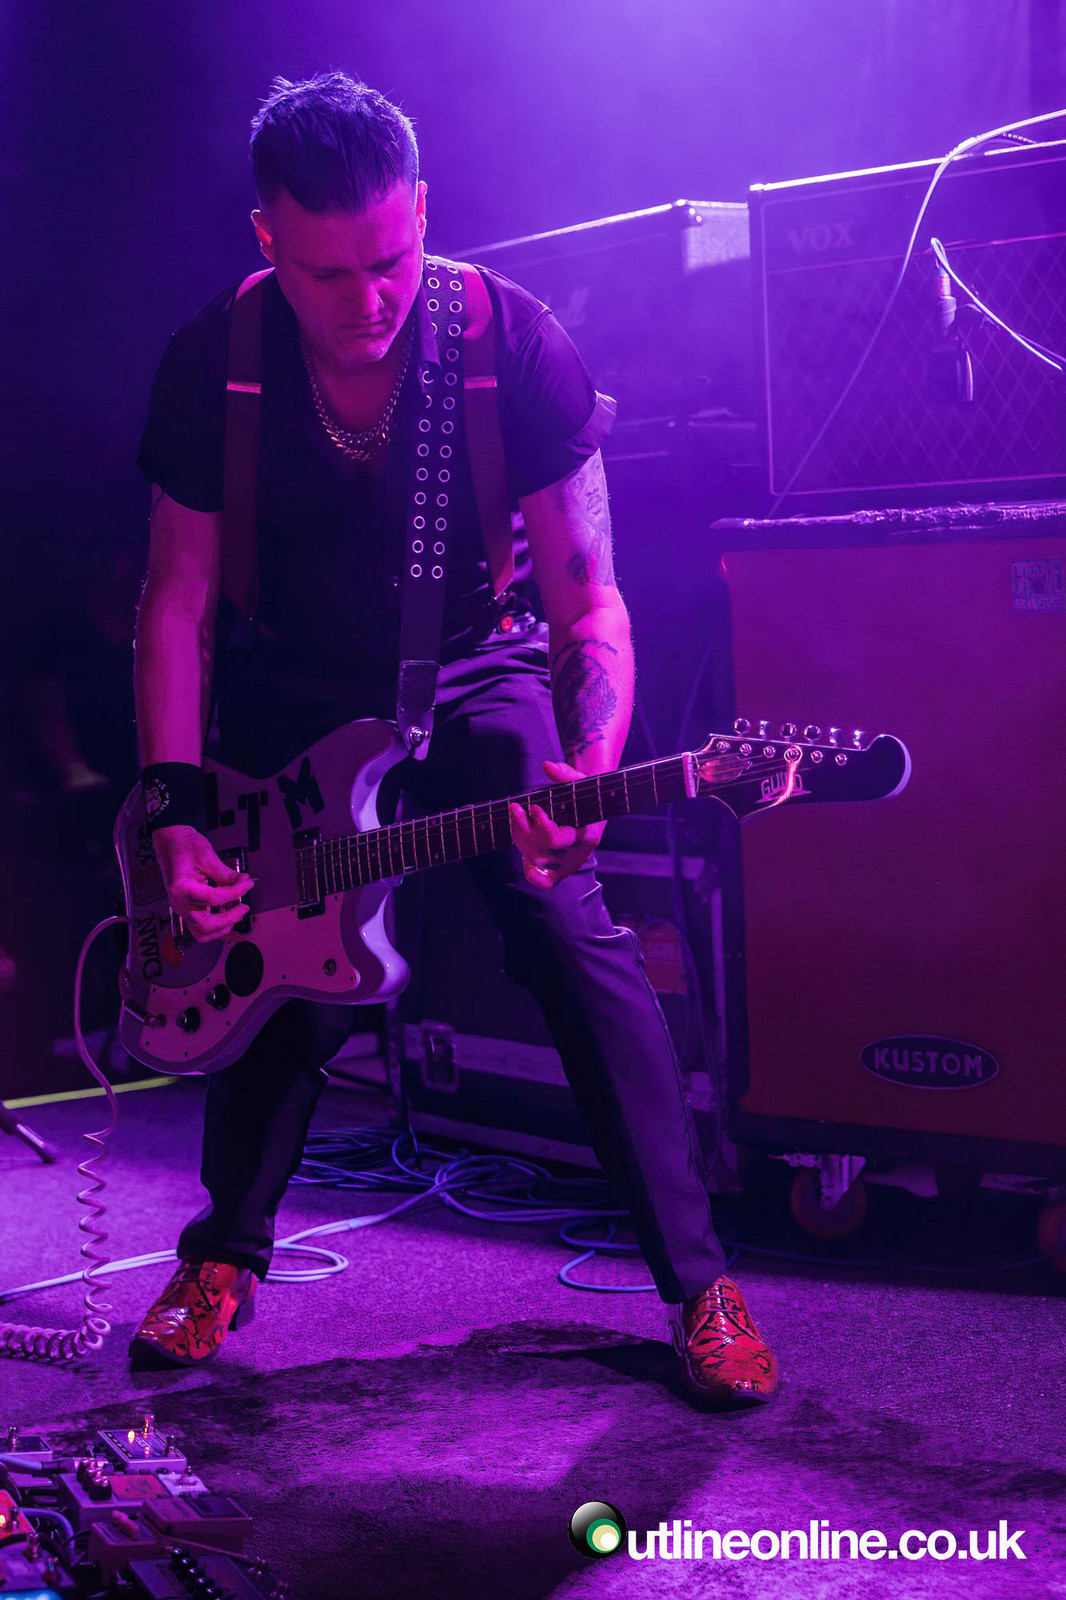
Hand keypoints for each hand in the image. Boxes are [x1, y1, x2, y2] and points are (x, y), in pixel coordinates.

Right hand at [152, 825, 254, 944]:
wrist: (170, 842)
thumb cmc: (184, 846)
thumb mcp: (207, 856)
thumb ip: (225, 874)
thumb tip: (244, 882)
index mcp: (181, 888)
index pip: (212, 899)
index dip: (234, 893)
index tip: (247, 884)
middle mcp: (178, 902)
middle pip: (205, 925)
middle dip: (229, 919)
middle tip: (244, 907)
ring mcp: (181, 908)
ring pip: (202, 933)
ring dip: (222, 928)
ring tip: (236, 912)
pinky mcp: (187, 908)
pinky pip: (200, 927)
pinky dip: (216, 925)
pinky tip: (228, 911)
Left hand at [508, 758, 604, 889]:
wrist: (593, 807)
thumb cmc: (584, 793)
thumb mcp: (579, 780)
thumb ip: (565, 774)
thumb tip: (547, 766)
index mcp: (587, 835)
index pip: (556, 839)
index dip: (540, 824)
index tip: (532, 806)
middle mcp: (578, 854)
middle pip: (541, 852)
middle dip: (522, 829)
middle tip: (515, 807)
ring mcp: (569, 864)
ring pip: (537, 861)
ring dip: (520, 840)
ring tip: (516, 818)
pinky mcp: (562, 870)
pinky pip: (547, 883)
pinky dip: (533, 876)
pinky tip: (523, 858)